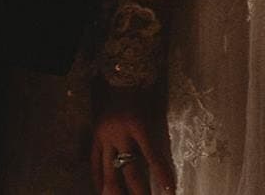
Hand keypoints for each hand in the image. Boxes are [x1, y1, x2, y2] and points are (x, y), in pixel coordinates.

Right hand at [90, 80, 174, 194]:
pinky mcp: (95, 136)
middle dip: (139, 190)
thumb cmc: (141, 97)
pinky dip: (98, 177)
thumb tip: (162, 168)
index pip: (152, 156)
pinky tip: (101, 190)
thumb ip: (154, 141)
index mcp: (138, 125)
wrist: (119, 80)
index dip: (161, 175)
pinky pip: (95, 162)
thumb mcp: (152, 115)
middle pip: (129, 169)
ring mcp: (105, 136)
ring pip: (109, 170)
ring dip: (116, 190)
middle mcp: (120, 133)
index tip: (170, 191)